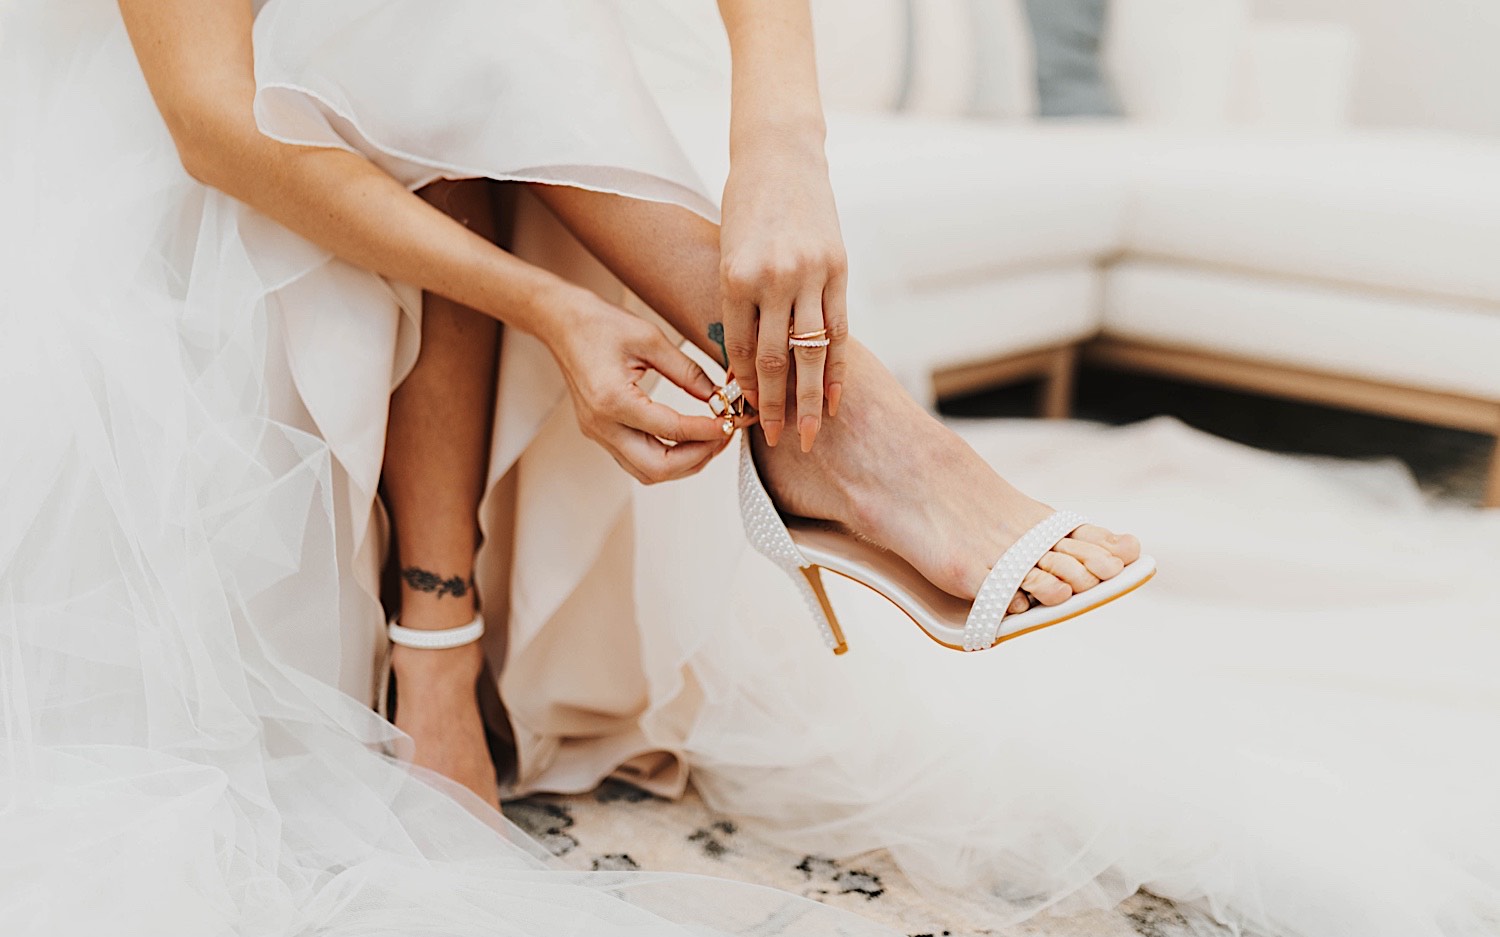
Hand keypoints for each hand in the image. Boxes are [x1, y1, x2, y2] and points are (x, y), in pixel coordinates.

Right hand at [548, 286, 739, 484]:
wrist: (561, 324)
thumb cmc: (599, 324)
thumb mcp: (651, 339)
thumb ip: (687, 372)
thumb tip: (718, 397)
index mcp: (612, 399)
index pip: (671, 430)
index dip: (707, 431)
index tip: (730, 422)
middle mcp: (602, 424)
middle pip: (657, 467)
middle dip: (698, 457)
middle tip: (723, 436)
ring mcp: (598, 433)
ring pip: (647, 472)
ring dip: (684, 463)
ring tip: (710, 439)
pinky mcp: (600, 433)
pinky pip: (636, 461)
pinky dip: (667, 458)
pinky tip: (686, 440)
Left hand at [719, 135, 848, 451]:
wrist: (780, 156)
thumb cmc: (745, 205)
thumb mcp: (727, 253)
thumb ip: (737, 305)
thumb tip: (742, 362)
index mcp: (736, 276)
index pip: (742, 349)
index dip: (745, 388)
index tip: (745, 416)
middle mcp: (774, 278)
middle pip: (776, 360)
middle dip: (774, 407)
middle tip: (774, 441)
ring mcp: (810, 274)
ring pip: (811, 353)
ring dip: (809, 399)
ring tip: (807, 433)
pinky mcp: (839, 269)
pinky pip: (840, 331)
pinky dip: (837, 368)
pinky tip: (834, 397)